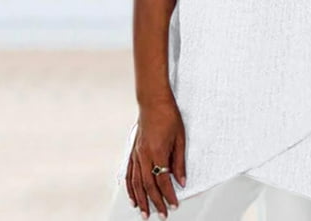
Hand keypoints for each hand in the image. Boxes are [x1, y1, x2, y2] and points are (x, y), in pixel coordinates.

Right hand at [126, 99, 185, 218]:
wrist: (153, 102)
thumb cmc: (168, 116)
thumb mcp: (180, 138)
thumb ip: (179, 161)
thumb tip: (181, 180)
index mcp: (158, 152)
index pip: (163, 181)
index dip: (169, 195)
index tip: (174, 205)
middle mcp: (144, 156)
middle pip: (148, 186)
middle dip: (155, 202)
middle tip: (161, 215)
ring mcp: (136, 154)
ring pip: (136, 183)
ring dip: (141, 200)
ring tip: (145, 213)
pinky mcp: (133, 152)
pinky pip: (129, 174)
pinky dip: (130, 188)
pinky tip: (133, 197)